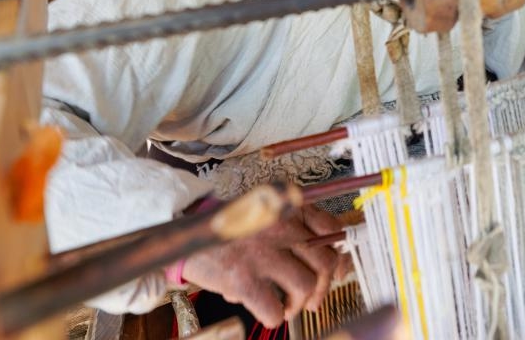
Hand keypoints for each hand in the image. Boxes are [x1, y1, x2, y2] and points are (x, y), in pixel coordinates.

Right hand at [182, 205, 348, 326]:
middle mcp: (280, 226)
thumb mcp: (267, 215)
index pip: (332, 228)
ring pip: (306, 285)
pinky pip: (275, 308)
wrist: (185, 235)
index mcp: (287, 207)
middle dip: (325, 285)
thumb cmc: (232, 229)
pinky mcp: (243, 278)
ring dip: (300, 303)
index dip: (338, 254)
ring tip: (288, 306)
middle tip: (313, 297)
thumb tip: (336, 262)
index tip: (335, 269)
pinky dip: (276, 316)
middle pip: (325, 261)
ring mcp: (262, 252)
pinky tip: (269, 311)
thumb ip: (298, 229)